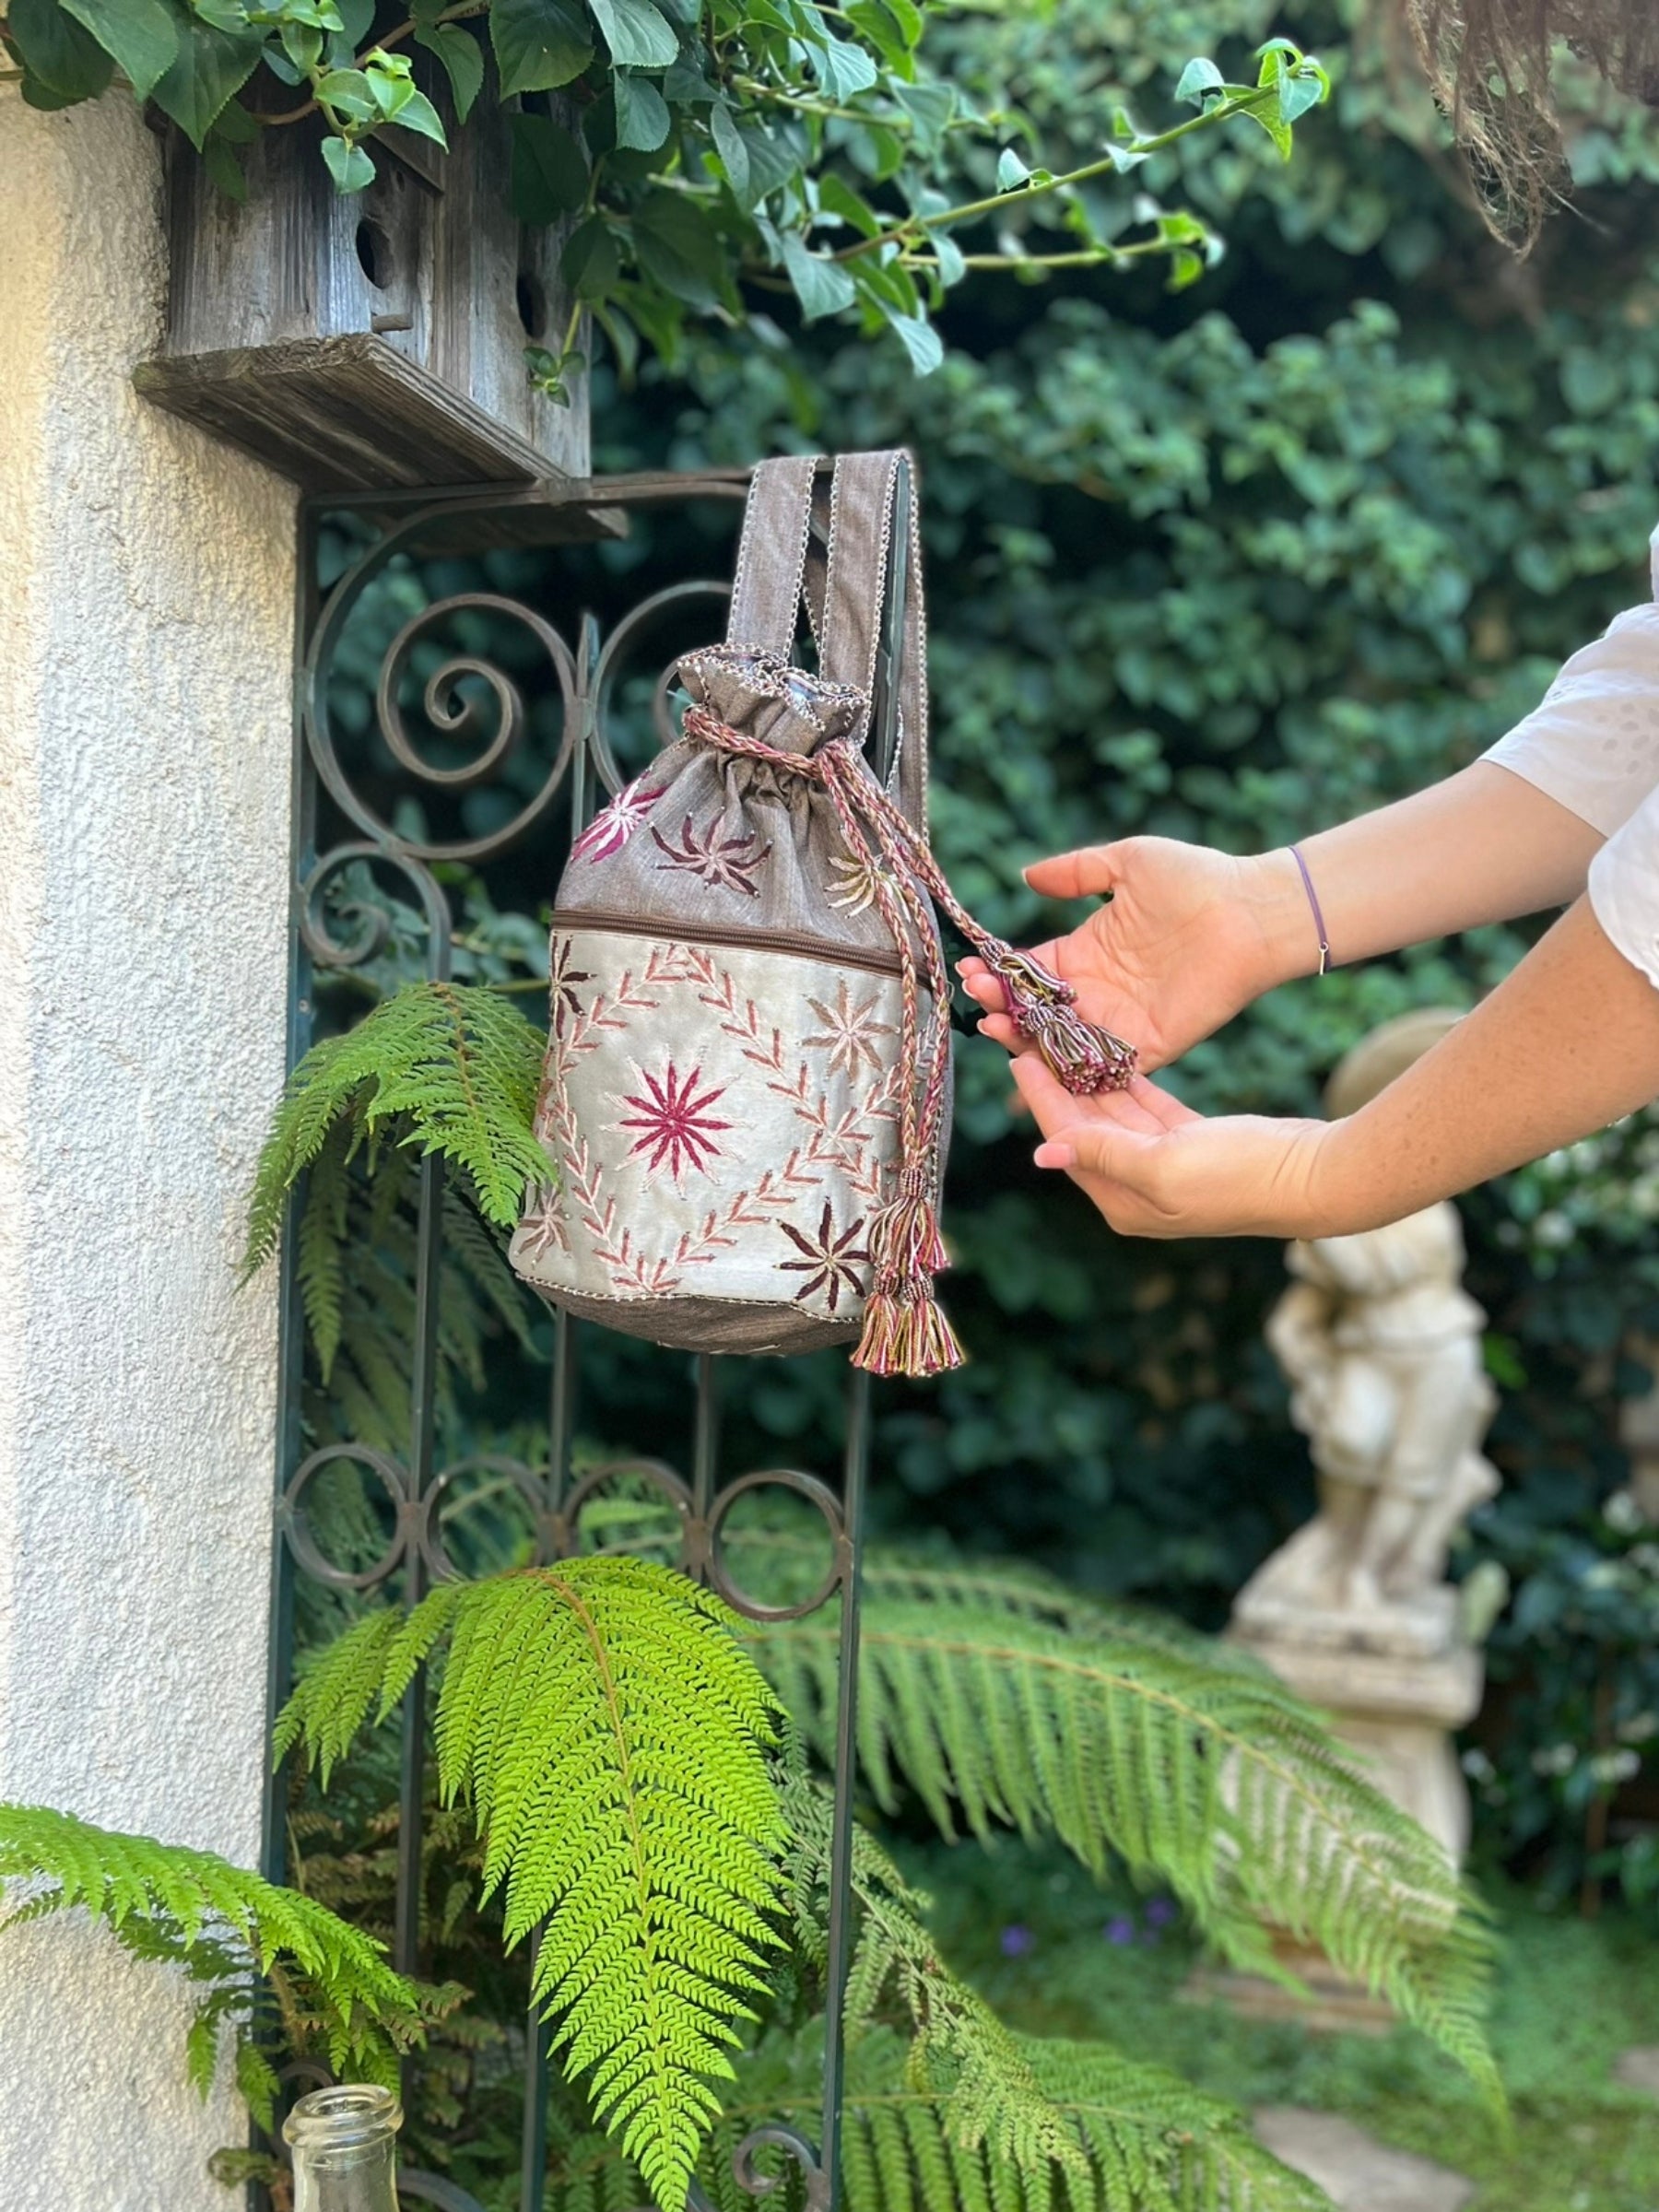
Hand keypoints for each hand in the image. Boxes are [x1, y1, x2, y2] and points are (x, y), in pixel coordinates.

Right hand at [960, 839, 1311, 1072]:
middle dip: (1001, 1005)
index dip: (1000, 972)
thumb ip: (1076, 871)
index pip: (1032, 970)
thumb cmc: (1197, 879)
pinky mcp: (1148, 1047)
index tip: (971, 969)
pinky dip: (1067, 1067)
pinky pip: (1100, 1066)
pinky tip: (1035, 1058)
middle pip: (1036, 1010)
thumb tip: (1027, 876)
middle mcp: (1099, 990)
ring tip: (992, 1024)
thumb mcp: (1128, 862)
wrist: (1252, 911)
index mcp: (1090, 950)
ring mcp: (1121, 1022)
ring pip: (1059, 1040)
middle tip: (977, 998)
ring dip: (1022, 1037)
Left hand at [1010, 1052, 1333, 1240]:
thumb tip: (1044, 1155)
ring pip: (1113, 1114)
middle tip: (1032, 1037)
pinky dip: (1127, 1083)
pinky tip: (1108, 1055)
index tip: (1018, 1057)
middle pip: (1084, 1127)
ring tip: (1062, 1037)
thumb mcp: (1161, 1164)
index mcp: (1121, 1201)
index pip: (1067, 1141)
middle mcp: (1135, 1187)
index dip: (1041, 1098)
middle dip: (1057, 1084)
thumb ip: (1102, 1152)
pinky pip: (1146, 1108)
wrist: (1312, 1178)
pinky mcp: (1191, 1142)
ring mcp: (1163, 1166)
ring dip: (1088, 1078)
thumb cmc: (1237, 1175)